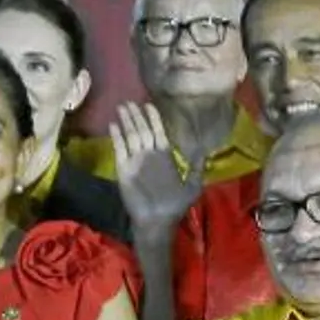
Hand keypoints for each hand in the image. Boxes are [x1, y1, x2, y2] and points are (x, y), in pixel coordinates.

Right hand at [111, 103, 201, 227]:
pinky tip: (113, 125)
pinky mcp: (123, 167)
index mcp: (165, 156)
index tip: (150, 105)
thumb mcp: (193, 185)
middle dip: (137, 116)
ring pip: (130, 135)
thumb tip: (206, 152)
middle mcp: (149, 154)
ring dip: (126, 121)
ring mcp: (135, 160)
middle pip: (142, 130)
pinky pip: (119, 149)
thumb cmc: (175, 204)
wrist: (158, 219)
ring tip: (122, 107)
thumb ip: (198, 169)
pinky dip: (116, 137)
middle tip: (130, 101)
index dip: (154, 119)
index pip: (158, 132)